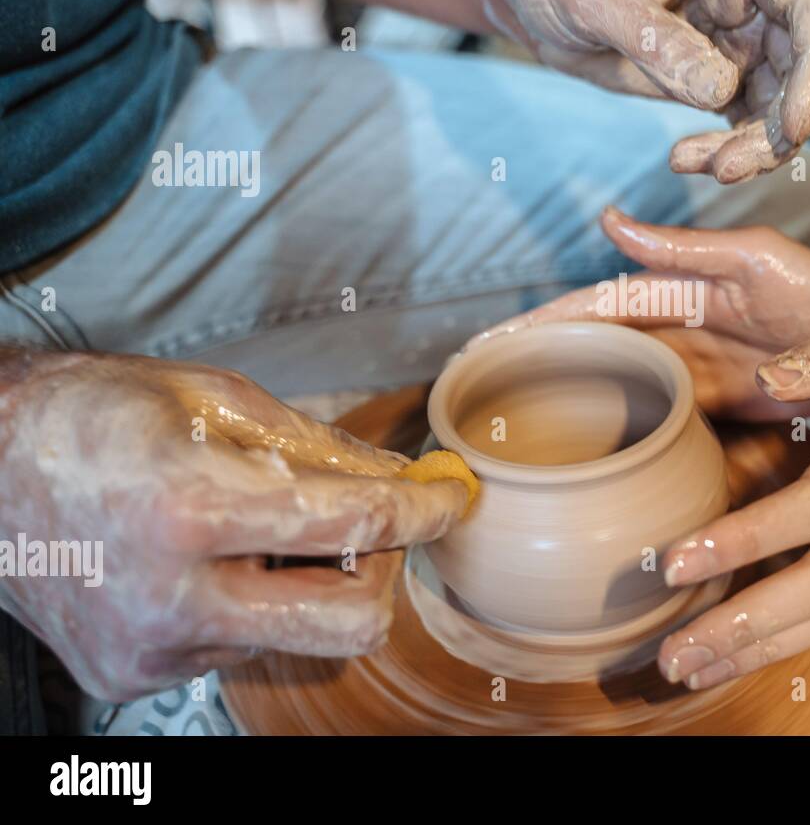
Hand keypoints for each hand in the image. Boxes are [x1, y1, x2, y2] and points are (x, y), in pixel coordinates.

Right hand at [0, 350, 467, 700]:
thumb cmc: (92, 416)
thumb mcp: (218, 401)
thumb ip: (321, 449)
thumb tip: (401, 480)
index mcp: (192, 509)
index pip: (356, 523)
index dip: (423, 510)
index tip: (450, 500)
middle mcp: (172, 597)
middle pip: (348, 624)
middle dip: (379, 573)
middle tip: (368, 524)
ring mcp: (150, 648)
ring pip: (293, 635)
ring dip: (303, 584)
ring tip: (251, 528)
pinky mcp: (132, 675)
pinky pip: (237, 645)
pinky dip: (247, 602)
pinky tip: (204, 559)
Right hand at [469, 207, 809, 418]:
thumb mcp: (755, 259)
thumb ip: (686, 249)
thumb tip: (609, 222)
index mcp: (676, 291)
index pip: (594, 308)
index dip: (541, 324)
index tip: (488, 343)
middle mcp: (674, 332)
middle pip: (590, 351)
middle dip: (534, 366)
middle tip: (475, 394)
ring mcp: (690, 373)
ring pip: (613, 389)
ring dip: (564, 405)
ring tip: (509, 433)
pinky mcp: (712, 408)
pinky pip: (653, 420)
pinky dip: (617, 433)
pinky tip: (585, 460)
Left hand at [495, 0, 809, 182]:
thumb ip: (656, 40)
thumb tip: (719, 90)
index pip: (809, 4)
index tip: (791, 126)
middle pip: (807, 64)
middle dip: (782, 124)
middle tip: (731, 166)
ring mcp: (744, 38)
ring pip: (784, 102)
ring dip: (755, 147)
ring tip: (697, 165)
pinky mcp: (726, 77)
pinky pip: (752, 122)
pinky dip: (732, 151)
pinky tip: (689, 159)